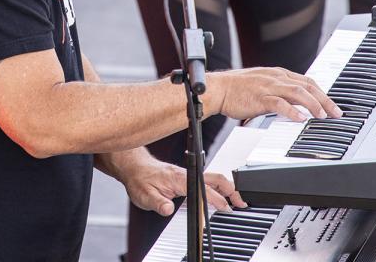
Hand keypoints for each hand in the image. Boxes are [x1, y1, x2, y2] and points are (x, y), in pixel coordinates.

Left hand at [117, 154, 246, 216]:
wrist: (134, 167)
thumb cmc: (140, 180)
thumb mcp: (145, 195)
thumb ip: (157, 203)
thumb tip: (167, 209)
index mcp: (179, 178)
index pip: (203, 189)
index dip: (216, 199)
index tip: (226, 208)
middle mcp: (186, 174)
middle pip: (215, 178)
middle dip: (231, 190)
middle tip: (241, 203)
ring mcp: (188, 175)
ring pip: (213, 178)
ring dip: (227, 188)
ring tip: (236, 202)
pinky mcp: (187, 177)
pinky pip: (207, 180)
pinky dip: (219, 188)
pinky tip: (221, 196)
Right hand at [211, 67, 341, 122]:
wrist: (218, 89)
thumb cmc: (237, 89)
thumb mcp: (263, 84)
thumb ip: (279, 89)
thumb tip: (296, 102)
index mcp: (278, 73)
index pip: (307, 81)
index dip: (322, 93)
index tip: (332, 105)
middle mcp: (276, 77)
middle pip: (307, 86)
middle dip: (324, 100)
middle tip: (336, 113)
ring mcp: (268, 86)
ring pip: (297, 92)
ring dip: (313, 104)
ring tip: (322, 116)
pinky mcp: (260, 98)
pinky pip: (280, 104)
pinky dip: (292, 111)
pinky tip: (301, 119)